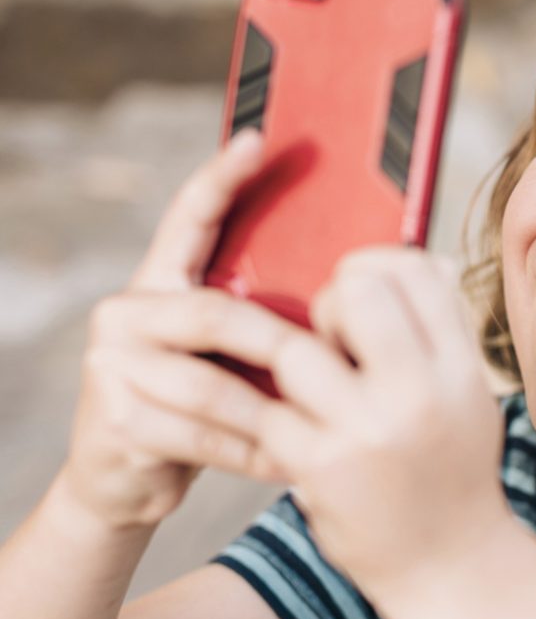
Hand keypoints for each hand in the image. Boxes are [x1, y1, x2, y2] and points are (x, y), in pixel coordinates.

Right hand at [62, 130, 294, 528]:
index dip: (222, 178)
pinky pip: (205, 435)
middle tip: (332, 360)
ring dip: (273, 411)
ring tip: (323, 422)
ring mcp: (111, 366)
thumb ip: (249, 320)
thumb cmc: (194, 405)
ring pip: (211, 385)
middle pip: (213, 313)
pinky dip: (255, 451)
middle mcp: (124, 314)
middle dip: (278, 344)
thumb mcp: (218, 354)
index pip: (188, 219)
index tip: (260, 140)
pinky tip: (290, 459)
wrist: (120, 478)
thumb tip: (340, 288)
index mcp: (155, 283)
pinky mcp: (115, 420)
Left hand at [256, 247, 510, 595]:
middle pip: (356, 289)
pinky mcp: (317, 467)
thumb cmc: (453, 470)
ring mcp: (366, 432)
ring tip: (311, 389)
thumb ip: (444, 334)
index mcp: (462, 371)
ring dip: (292, 361)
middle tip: (332, 338)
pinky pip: (267, 410)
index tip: (363, 290)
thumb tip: (418, 260)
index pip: (416, 271)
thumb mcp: (469, 397)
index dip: (378, 264)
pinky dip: (271, 413)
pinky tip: (290, 425)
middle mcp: (420, 395)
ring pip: (295, 348)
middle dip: (331, 301)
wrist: (449, 564)